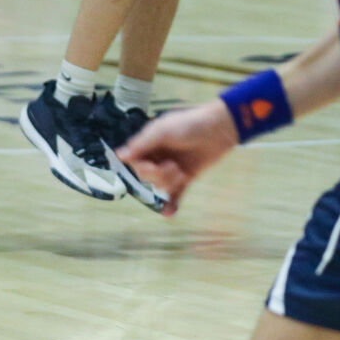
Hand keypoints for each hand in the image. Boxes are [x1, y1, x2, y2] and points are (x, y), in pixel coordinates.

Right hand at [116, 100, 239, 217]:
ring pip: (160, 185)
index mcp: (150, 143)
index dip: (142, 168)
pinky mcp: (187, 177)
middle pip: (147, 176)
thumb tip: (119, 155)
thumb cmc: (191, 124)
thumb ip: (142, 144)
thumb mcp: (163, 130)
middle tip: (173, 166)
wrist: (220, 129)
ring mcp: (172, 168)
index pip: (135, 161)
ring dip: (170, 183)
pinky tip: (169, 214)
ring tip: (182, 173)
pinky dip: (171, 205)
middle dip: (159, 175)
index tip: (152, 166)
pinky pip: (175, 194)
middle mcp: (159, 156)